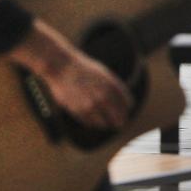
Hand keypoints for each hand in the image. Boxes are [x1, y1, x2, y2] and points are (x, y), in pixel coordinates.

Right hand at [12, 22, 132, 129]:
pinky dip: (93, 123)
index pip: (127, 104)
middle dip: (120, 121)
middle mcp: (103, 96)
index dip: (127, 109)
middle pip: (119, 117)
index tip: (125, 111)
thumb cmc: (84, 70)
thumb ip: (115, 89)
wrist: (62, 67)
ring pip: (104, 123)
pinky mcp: (78, 110)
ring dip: (106, 124)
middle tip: (119, 124)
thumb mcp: (105, 75)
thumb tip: (125, 104)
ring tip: (106, 123)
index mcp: (112, 86)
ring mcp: (90, 104)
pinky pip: (90, 123)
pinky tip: (94, 121)